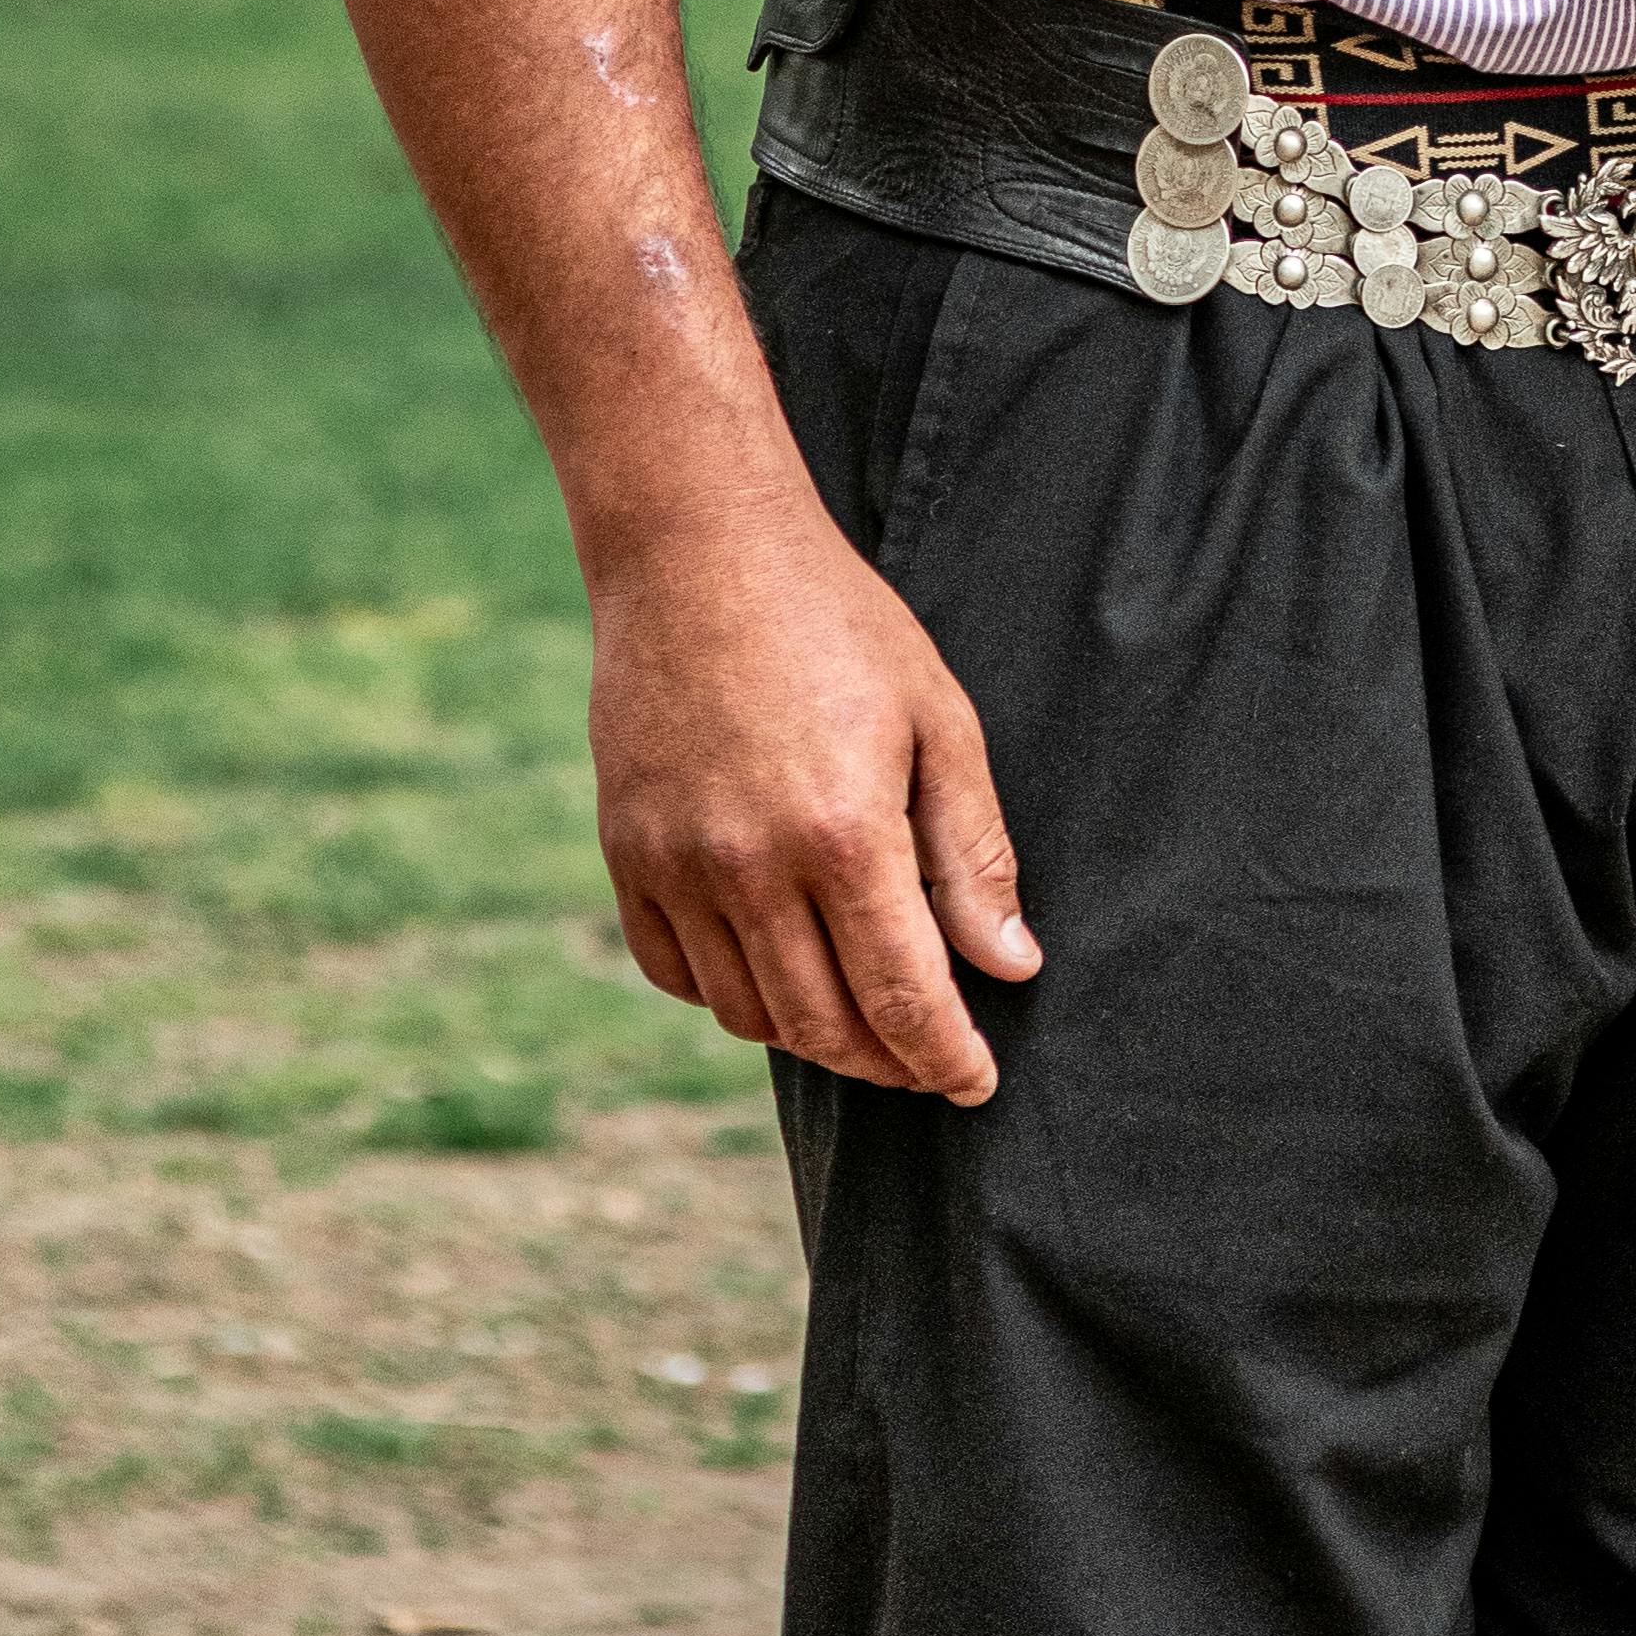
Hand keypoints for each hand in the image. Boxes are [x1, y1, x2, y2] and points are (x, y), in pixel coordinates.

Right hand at [586, 492, 1038, 1103]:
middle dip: (887, 1063)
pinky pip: (676, 972)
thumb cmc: (839, 623)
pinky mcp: (625, 853)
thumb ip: (972, 852)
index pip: (903, 1000)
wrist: (699, 549)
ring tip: (861, 1020)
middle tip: (927, 1062)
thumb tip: (1010, 966)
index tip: (975, 1086)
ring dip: (812, 1037)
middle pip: (824, 1026)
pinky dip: (729, 996)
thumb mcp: (936, 718)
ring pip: (748, 1014)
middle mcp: (751, 867)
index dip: (945, 1060)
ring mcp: (677, 866)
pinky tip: (773, 971)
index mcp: (844, 834)